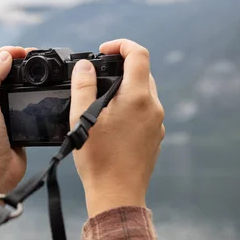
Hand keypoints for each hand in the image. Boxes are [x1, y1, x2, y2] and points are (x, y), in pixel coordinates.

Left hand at [0, 46, 34, 210]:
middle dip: (19, 63)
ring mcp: (2, 112)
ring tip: (42, 73)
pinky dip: (35, 97)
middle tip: (37, 59)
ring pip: (17, 87)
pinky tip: (43, 93)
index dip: (5, 53)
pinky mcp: (16, 124)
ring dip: (28, 79)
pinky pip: (27, 105)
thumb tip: (5, 57)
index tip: (23, 51)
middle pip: (4, 72)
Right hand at [70, 39, 164, 216]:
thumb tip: (85, 66)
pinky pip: (144, 112)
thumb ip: (82, 86)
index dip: (121, 45)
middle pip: (142, 73)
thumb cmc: (98, 158)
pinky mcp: (155, 137)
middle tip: (96, 78)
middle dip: (120, 68)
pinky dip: (129, 108)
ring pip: (144, 93)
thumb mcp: (82, 118)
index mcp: (138, 97)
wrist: (116, 194)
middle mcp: (153, 107)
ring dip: (124, 90)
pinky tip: (110, 125)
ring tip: (100, 104)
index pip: (139, 54)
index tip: (104, 50)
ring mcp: (157, 124)